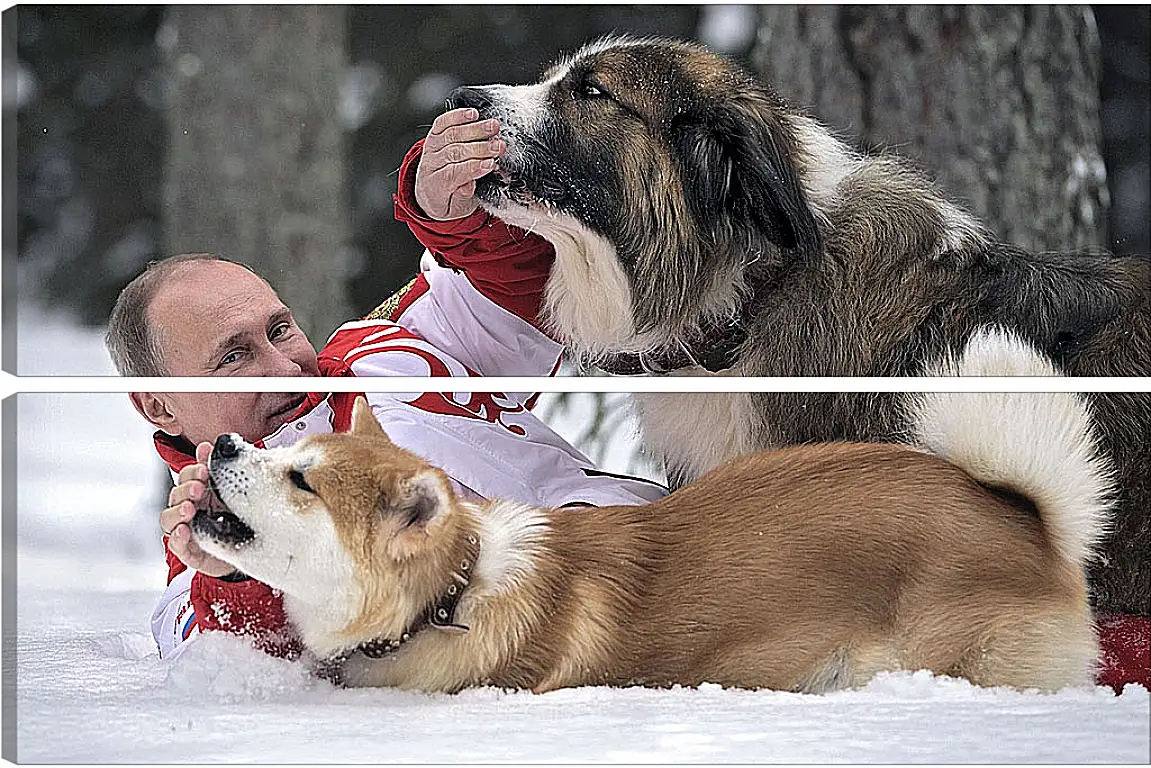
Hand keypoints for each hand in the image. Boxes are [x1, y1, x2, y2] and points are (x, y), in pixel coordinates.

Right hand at [160, 441, 237, 578]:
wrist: (251, 549)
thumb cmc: (237, 517)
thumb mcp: (232, 491)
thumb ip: (218, 468)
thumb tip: (206, 445)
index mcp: (198, 492)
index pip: (185, 477)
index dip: (191, 472)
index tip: (204, 470)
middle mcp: (188, 509)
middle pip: (176, 495)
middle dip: (185, 489)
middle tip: (199, 488)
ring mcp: (186, 530)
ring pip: (169, 518)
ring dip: (178, 511)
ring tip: (190, 508)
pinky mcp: (188, 551)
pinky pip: (176, 544)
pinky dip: (178, 537)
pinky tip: (185, 531)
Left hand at [414, 107, 503, 219]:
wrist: (429, 193)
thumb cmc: (448, 201)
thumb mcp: (457, 209)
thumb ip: (463, 197)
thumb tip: (470, 184)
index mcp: (435, 186)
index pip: (454, 174)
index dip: (473, 168)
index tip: (491, 164)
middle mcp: (430, 165)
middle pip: (455, 152)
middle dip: (480, 148)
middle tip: (499, 146)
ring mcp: (431, 149)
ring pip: (452, 135)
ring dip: (475, 129)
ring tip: (494, 127)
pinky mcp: (433, 136)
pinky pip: (442, 123)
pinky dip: (457, 116)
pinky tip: (473, 113)